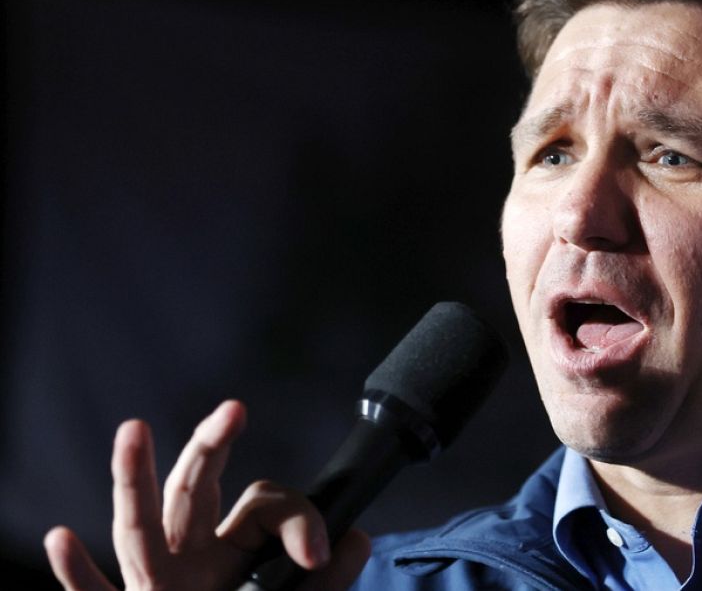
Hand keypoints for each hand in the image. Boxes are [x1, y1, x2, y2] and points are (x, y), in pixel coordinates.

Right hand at [43, 401, 370, 590]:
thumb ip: (331, 571)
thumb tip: (356, 536)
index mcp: (228, 547)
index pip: (258, 504)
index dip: (295, 517)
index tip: (318, 552)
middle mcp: (186, 559)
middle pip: (191, 490)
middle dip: (209, 446)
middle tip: (233, 410)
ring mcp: (156, 589)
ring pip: (139, 531)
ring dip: (133, 481)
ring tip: (133, 431)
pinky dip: (77, 572)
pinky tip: (63, 539)